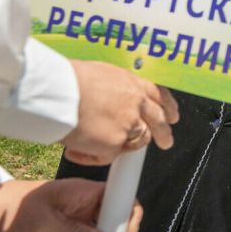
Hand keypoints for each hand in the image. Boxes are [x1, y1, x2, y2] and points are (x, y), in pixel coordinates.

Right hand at [63, 60, 179, 165]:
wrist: (58, 89)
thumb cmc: (68, 79)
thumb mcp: (100, 73)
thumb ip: (112, 87)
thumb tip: (109, 96)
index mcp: (133, 83)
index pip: (159, 96)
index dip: (168, 107)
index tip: (172, 115)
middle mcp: (136, 104)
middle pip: (159, 121)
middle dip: (164, 133)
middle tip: (167, 141)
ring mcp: (128, 125)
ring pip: (137, 141)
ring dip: (128, 147)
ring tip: (112, 150)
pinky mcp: (114, 143)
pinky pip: (109, 157)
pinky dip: (92, 157)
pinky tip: (76, 152)